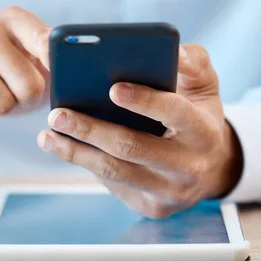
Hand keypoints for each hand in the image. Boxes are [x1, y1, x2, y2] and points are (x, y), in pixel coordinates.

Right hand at [0, 6, 50, 132]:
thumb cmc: (11, 75)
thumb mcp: (36, 62)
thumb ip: (57, 59)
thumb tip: (80, 69)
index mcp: (14, 19)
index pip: (46, 42)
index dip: (56, 65)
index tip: (60, 77)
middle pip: (28, 86)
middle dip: (27, 100)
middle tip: (17, 94)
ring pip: (1, 105)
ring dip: (3, 111)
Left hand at [37, 44, 242, 218]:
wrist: (212, 169)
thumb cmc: (198, 117)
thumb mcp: (205, 87)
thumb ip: (193, 63)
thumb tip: (174, 53)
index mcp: (205, 133)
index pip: (175, 114)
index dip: (144, 101)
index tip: (112, 88)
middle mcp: (190, 168)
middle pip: (133, 147)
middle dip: (90, 130)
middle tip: (56, 114)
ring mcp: (170, 193)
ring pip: (115, 172)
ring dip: (76, 153)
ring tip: (47, 136)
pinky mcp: (152, 208)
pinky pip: (113, 185)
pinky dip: (87, 164)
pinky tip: (67, 148)